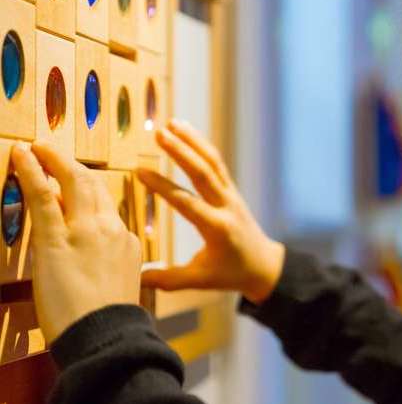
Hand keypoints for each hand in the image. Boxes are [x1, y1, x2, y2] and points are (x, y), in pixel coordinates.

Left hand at [11, 142, 141, 343]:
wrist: (106, 335)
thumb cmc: (108, 321)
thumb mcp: (118, 284)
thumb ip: (107, 262)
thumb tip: (90, 254)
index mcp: (126, 240)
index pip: (105, 204)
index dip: (86, 187)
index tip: (72, 177)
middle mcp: (110, 228)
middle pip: (92, 185)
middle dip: (71, 164)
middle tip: (54, 150)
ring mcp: (85, 230)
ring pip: (72, 182)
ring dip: (54, 159)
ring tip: (39, 146)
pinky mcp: (57, 238)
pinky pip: (44, 196)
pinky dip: (32, 171)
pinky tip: (22, 155)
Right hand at [136, 119, 284, 303]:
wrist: (264, 266)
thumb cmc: (231, 274)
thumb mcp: (200, 280)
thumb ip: (168, 279)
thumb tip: (134, 278)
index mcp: (217, 228)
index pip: (187, 203)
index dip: (163, 186)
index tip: (140, 171)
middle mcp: (226, 206)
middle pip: (203, 173)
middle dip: (182, 152)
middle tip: (159, 133)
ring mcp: (231, 195)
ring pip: (213, 162)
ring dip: (193, 141)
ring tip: (171, 123)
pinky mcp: (231, 190)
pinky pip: (217, 164)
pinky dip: (202, 146)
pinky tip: (185, 132)